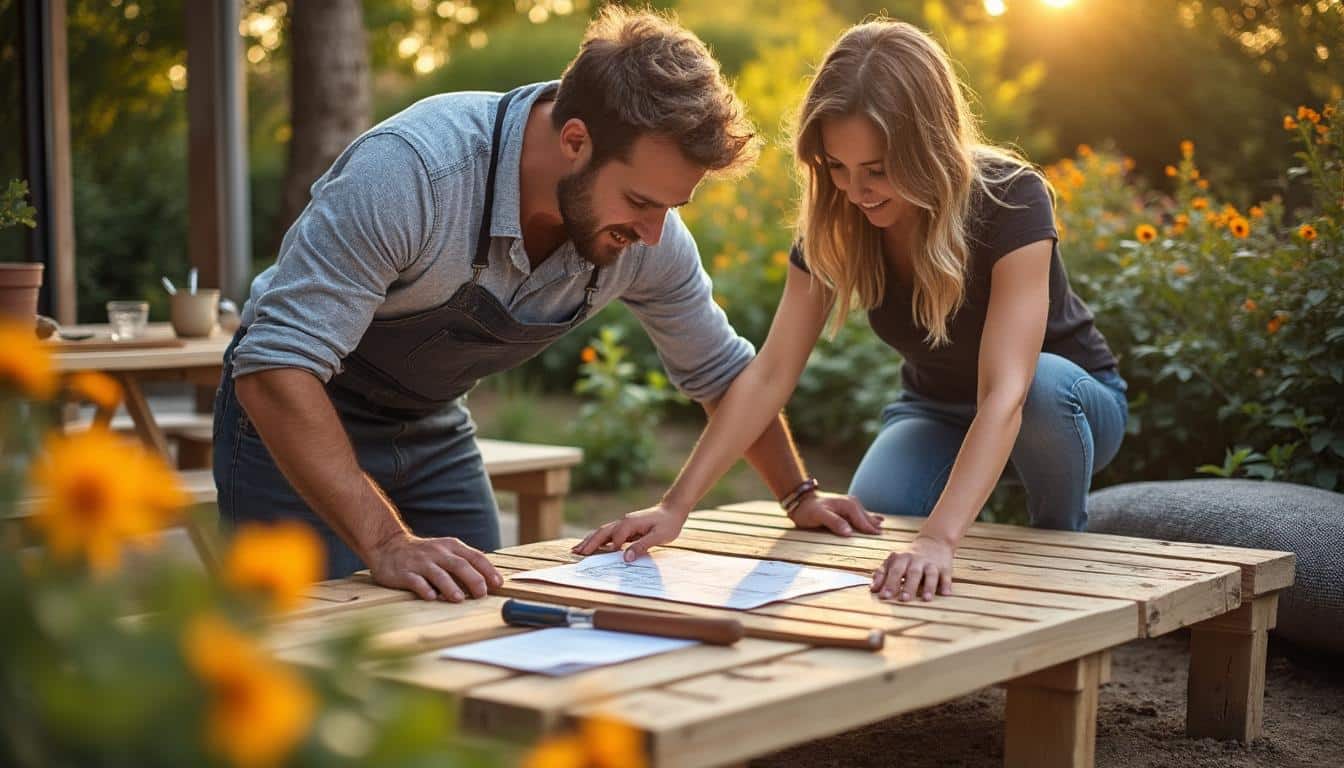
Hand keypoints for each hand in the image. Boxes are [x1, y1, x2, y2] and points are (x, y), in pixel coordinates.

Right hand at [367, 533, 502, 601]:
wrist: (388, 546)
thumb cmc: (424, 554)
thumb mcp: (445, 552)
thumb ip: (464, 564)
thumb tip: (488, 583)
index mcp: (451, 547)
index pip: (475, 557)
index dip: (488, 570)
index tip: (498, 584)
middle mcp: (437, 553)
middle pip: (460, 565)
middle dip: (473, 579)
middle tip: (482, 594)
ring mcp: (421, 562)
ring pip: (438, 574)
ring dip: (450, 586)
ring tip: (459, 599)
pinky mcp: (404, 572)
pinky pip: (416, 581)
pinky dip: (424, 589)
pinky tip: (431, 597)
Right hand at [571, 504, 687, 561]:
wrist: (672, 510)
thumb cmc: (668, 524)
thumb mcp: (659, 536)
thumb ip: (642, 546)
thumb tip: (625, 558)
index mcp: (630, 523)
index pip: (615, 539)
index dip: (611, 550)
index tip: (604, 561)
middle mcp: (623, 521)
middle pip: (602, 532)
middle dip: (589, 543)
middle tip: (576, 553)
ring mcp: (624, 523)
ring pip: (602, 532)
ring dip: (590, 540)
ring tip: (577, 549)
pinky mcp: (626, 527)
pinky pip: (609, 534)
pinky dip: (598, 539)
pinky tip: (593, 544)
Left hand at [789, 493, 882, 535]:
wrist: (800, 501)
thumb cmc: (808, 510)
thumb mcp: (819, 516)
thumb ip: (834, 522)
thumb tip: (849, 532)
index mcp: (847, 505)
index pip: (862, 520)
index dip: (870, 529)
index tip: (878, 537)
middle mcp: (851, 503)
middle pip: (866, 517)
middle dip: (874, 526)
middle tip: (883, 536)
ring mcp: (849, 504)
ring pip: (865, 515)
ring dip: (873, 522)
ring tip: (882, 529)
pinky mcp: (846, 508)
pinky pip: (861, 514)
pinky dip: (868, 518)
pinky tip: (877, 519)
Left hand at [871, 534, 954, 601]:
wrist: (933, 542)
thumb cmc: (908, 558)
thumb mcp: (893, 561)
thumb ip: (882, 574)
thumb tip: (873, 589)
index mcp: (901, 558)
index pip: (894, 571)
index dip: (889, 583)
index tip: (884, 597)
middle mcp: (917, 560)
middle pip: (912, 573)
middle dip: (908, 586)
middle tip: (903, 599)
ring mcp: (931, 564)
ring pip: (930, 574)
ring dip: (928, 587)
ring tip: (926, 599)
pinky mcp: (945, 568)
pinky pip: (946, 576)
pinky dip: (946, 585)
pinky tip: (945, 594)